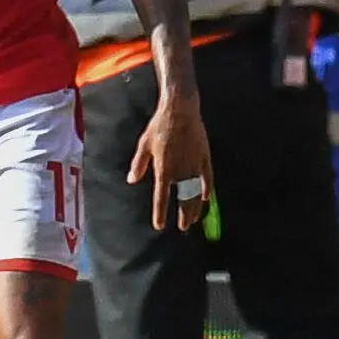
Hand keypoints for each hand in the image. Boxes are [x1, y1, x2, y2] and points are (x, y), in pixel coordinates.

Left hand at [130, 92, 213, 231]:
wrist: (180, 111)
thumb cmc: (158, 127)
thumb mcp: (143, 145)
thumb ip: (138, 165)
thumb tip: (131, 180)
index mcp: (163, 169)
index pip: (161, 197)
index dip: (160, 213)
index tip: (160, 225)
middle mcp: (180, 171)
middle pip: (182, 199)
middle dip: (182, 215)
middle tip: (183, 228)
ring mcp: (194, 165)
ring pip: (195, 192)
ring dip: (194, 207)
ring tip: (193, 219)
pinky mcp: (204, 157)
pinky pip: (207, 178)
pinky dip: (207, 189)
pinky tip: (206, 199)